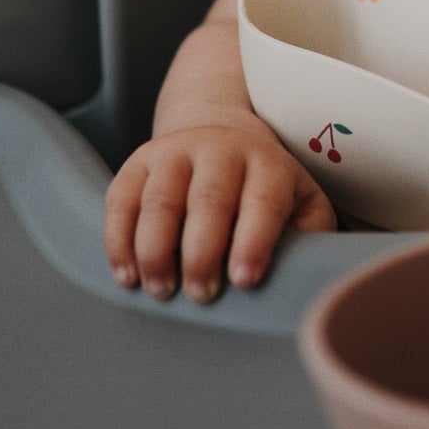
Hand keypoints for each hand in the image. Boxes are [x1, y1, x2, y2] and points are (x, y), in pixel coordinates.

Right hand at [104, 112, 335, 302]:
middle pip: (208, 200)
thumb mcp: (299, 200)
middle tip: (201, 294)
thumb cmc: (264, 186)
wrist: (217, 133)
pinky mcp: (137, 163)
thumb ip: (309, 233)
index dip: (253, 241)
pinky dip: (120, 242)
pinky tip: (127, 276)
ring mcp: (174, 153)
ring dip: (156, 251)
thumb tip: (306, 274)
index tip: (245, 281)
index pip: (262, 200)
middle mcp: (219, 150)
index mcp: (265, 162)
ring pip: (160, 201)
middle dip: (202, 253)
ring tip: (161, 290)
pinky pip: (121, 202)